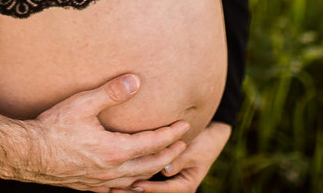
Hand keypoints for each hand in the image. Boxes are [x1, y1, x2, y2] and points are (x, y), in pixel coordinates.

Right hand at [0, 74, 189, 191]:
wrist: (28, 154)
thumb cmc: (53, 127)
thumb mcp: (83, 104)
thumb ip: (111, 93)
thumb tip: (136, 81)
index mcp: (115, 150)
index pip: (153, 143)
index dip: (171, 134)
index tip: (184, 125)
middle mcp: (112, 170)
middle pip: (151, 165)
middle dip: (169, 154)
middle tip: (182, 144)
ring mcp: (101, 181)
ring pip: (137, 180)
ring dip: (154, 169)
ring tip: (162, 160)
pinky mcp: (90, 186)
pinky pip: (120, 189)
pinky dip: (133, 183)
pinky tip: (132, 179)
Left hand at [115, 121, 230, 192]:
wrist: (212, 136)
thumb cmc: (205, 141)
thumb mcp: (195, 151)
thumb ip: (180, 160)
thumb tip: (165, 170)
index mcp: (186, 185)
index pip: (166, 190)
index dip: (151, 188)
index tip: (135, 184)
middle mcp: (175, 186)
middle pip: (152, 191)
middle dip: (134, 190)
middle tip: (115, 188)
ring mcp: (167, 181)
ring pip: (147, 185)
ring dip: (130, 185)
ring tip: (111, 184)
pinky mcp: (162, 174)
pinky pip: (146, 177)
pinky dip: (133, 175)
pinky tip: (117, 174)